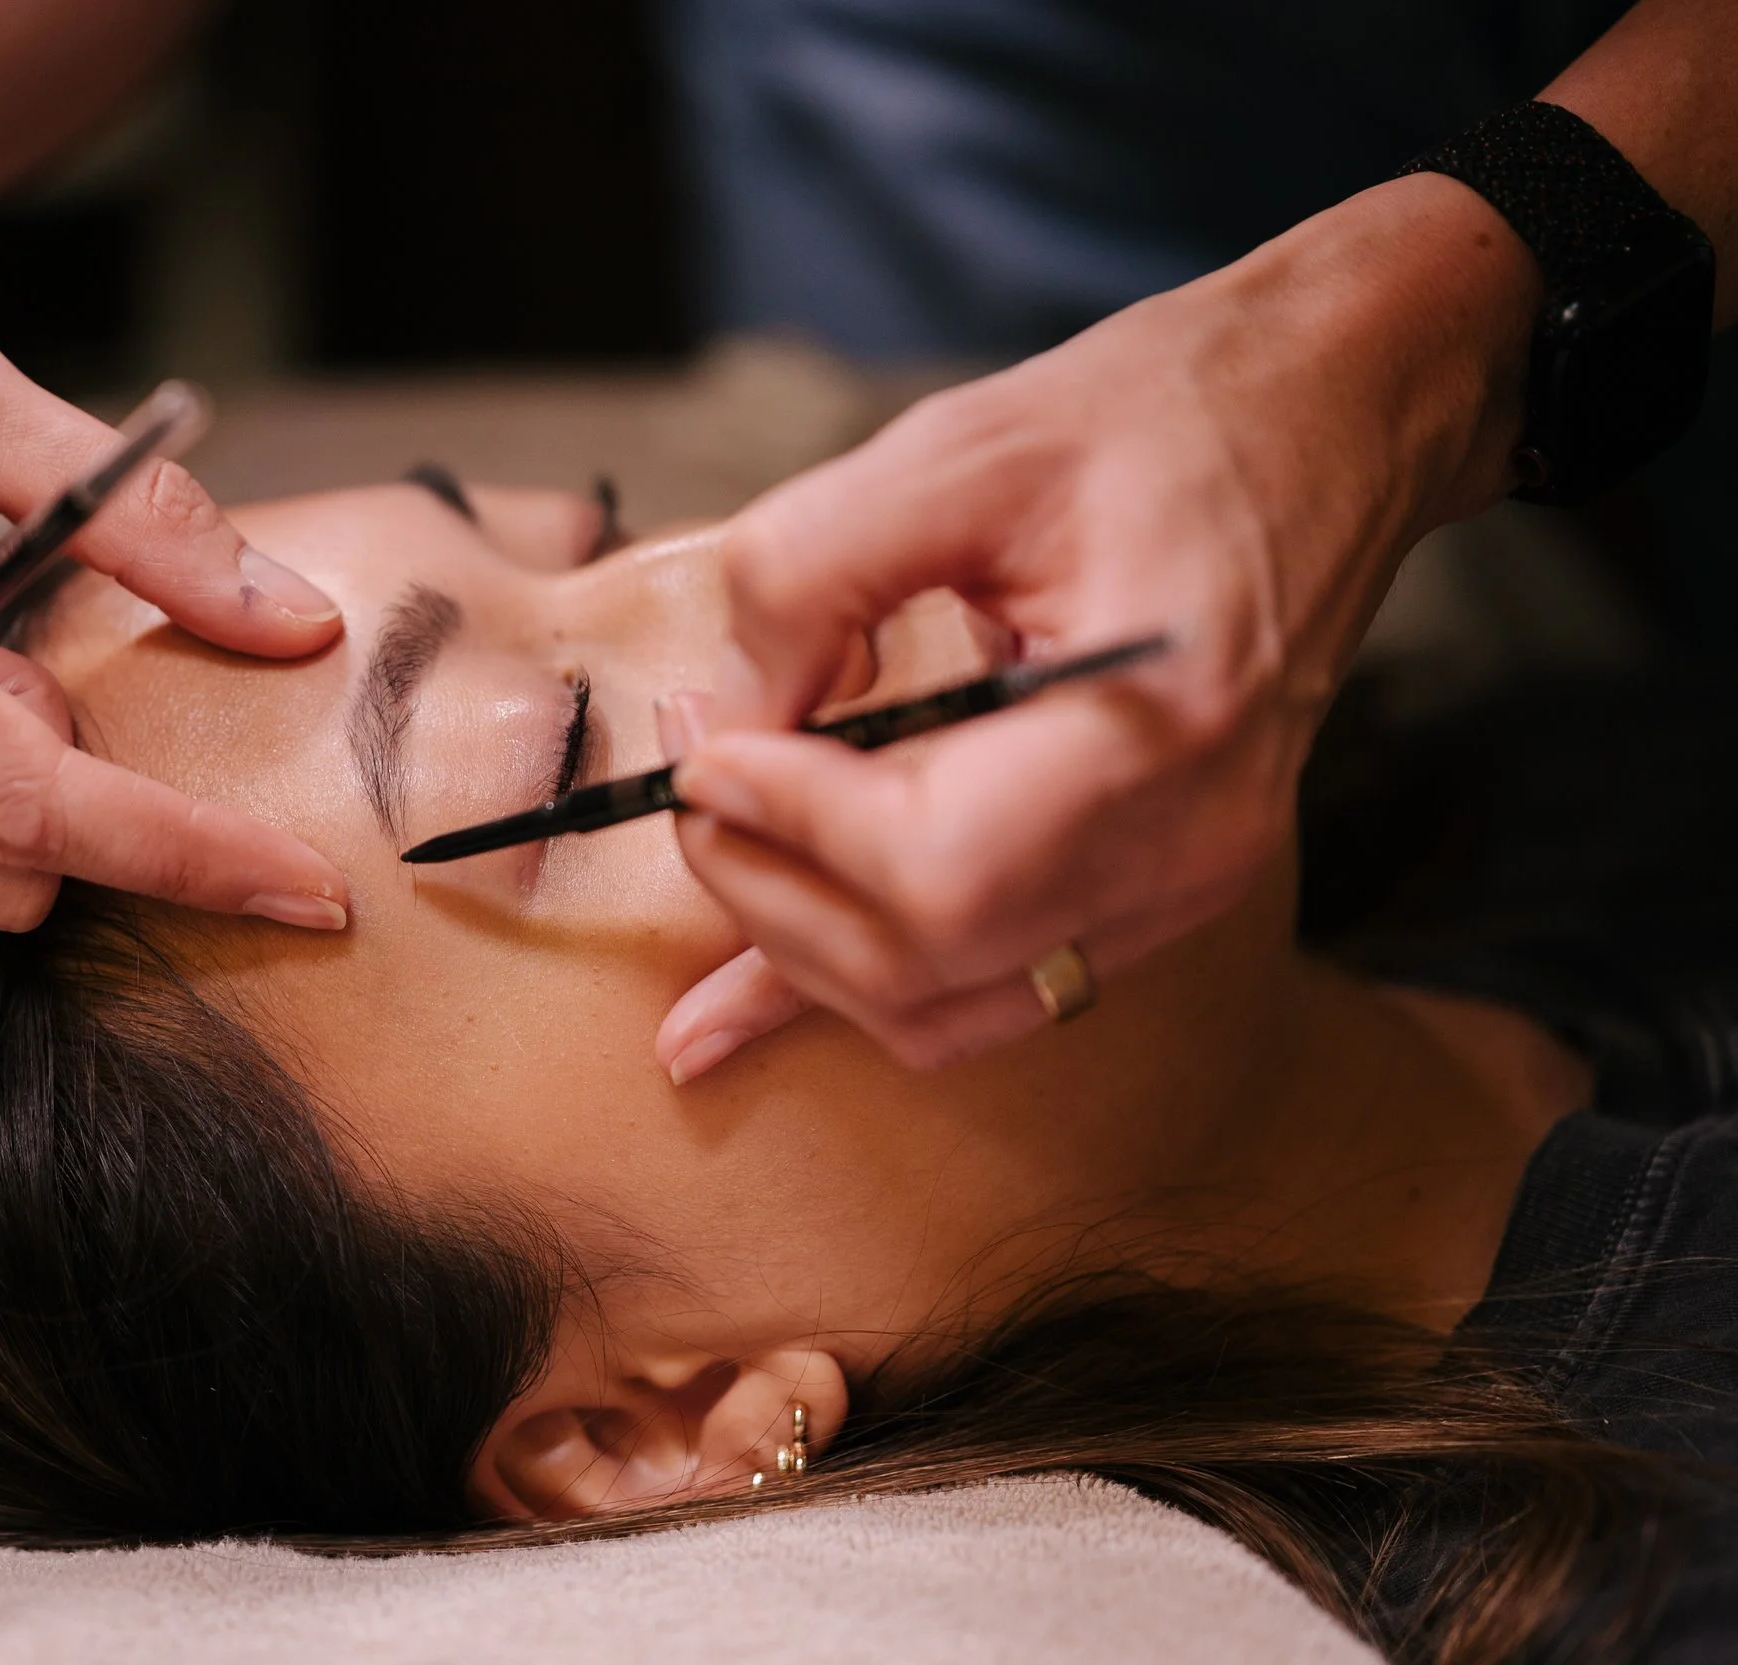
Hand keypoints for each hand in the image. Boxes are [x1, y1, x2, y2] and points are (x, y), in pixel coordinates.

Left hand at [657, 175, 1541, 1080]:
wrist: (1331, 421)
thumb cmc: (1162, 415)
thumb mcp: (960, 448)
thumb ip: (810, 578)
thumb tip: (726, 724)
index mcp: (1161, 723)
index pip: (931, 864)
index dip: (787, 821)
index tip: (706, 747)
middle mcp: (1188, 842)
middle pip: (922, 958)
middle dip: (767, 887)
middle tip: (697, 784)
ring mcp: (1181, 886)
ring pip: (940, 1008)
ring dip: (798, 953)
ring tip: (723, 851)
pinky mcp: (1155, 893)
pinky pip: (985, 990)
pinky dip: (858, 984)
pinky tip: (739, 1006)